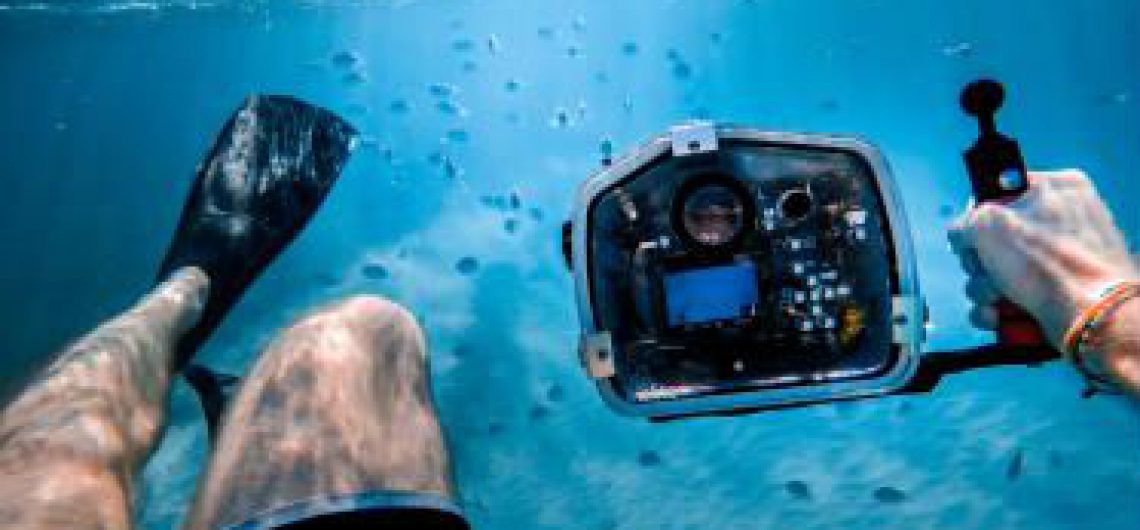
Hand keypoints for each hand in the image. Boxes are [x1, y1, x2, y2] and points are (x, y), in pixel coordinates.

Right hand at [948, 170, 1138, 351]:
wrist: (1090, 319)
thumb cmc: (1051, 267)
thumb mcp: (988, 225)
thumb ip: (965, 222)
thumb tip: (962, 236)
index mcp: (1056, 189)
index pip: (998, 195)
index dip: (978, 218)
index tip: (973, 237)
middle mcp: (1062, 222)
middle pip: (993, 240)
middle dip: (980, 265)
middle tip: (988, 271)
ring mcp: (1060, 261)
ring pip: (998, 273)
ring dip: (985, 291)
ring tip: (998, 300)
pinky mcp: (1056, 294)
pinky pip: (1012, 298)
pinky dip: (999, 311)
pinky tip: (1000, 317)